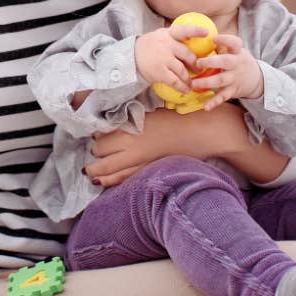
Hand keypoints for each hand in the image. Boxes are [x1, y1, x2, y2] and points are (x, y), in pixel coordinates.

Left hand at [83, 103, 249, 185]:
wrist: (203, 131)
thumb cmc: (179, 117)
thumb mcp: (149, 113)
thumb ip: (129, 121)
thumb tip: (110, 127)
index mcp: (131, 128)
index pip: (101, 137)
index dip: (97, 138)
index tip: (95, 138)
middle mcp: (132, 146)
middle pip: (102, 153)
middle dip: (95, 156)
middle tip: (93, 155)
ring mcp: (141, 161)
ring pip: (111, 172)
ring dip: (99, 173)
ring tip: (91, 174)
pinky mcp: (151, 170)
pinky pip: (127, 179)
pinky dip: (113, 181)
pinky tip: (105, 182)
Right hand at [133, 25, 208, 91]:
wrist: (129, 58)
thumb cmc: (147, 47)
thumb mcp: (159, 36)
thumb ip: (173, 38)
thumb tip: (193, 41)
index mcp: (167, 34)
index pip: (183, 30)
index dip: (195, 31)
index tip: (206, 33)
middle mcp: (166, 45)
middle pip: (187, 54)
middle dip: (195, 64)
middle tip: (198, 69)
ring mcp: (163, 59)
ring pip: (182, 70)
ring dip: (189, 78)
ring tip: (191, 82)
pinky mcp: (159, 72)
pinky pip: (175, 81)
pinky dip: (182, 86)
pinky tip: (185, 89)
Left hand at [191, 34, 263, 110]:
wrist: (257, 79)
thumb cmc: (237, 60)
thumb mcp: (234, 51)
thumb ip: (221, 45)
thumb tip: (200, 34)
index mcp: (237, 52)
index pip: (235, 43)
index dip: (225, 40)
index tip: (214, 38)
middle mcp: (237, 64)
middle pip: (226, 62)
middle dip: (212, 62)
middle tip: (198, 63)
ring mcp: (235, 78)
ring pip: (221, 80)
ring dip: (207, 82)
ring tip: (193, 84)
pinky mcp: (233, 90)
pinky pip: (223, 96)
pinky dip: (214, 102)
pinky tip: (206, 107)